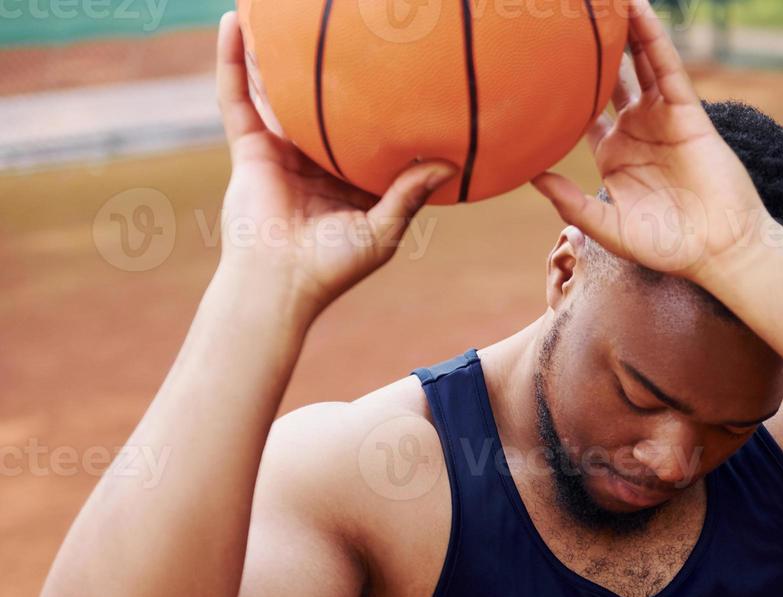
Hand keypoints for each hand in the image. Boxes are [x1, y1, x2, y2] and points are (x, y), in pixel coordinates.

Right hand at [214, 12, 457, 319]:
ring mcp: (281, 149)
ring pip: (278, 89)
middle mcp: (317, 158)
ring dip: (274, 50)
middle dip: (331, 66)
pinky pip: (237, 96)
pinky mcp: (249, 147)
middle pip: (324, 101)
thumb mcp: (384, 229)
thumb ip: (410, 193)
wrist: (280, 283)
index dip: (382, 102)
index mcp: (352, 177)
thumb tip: (449, 162)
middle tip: (349, 27)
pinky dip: (232, 60)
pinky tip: (234, 22)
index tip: (404, 68)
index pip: (371, 130)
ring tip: (277, 9)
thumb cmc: (335, 266)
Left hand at [530, 0, 769, 285]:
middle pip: (607, 78)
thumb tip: (531, 174)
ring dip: (623, 30)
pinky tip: (638, 12)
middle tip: (567, 18)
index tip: (534, 64)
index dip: (561, 89)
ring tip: (604, 1)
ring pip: (637, 64)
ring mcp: (662, 118)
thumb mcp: (609, 228)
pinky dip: (654, 39)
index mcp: (613, 155)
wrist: (718, 250)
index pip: (581, 111)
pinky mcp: (688, 112)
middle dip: (591, 50)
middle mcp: (636, 130)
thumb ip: (571, 203)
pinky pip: (667, 68)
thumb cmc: (667, 248)